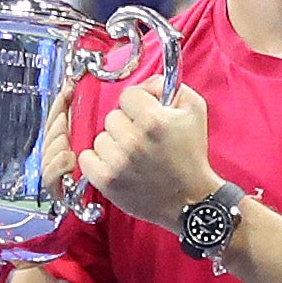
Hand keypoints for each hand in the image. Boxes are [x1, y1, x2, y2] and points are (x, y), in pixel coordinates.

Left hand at [80, 80, 218, 228]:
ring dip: (113, 144)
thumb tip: (147, 83)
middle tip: (142, 140)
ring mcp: (118, 161)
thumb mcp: (194, 110)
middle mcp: (133, 140)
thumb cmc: (191, 155)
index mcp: (153, 120)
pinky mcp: (107, 180)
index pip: (127, 96)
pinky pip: (87, 158)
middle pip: (112, 117)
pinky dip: (98, 161)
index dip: (138, 105)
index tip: (146, 117)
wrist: (191, 199)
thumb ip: (170, 86)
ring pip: (100, 137)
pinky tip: (116, 165)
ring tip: (132, 156)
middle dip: (126, 125)